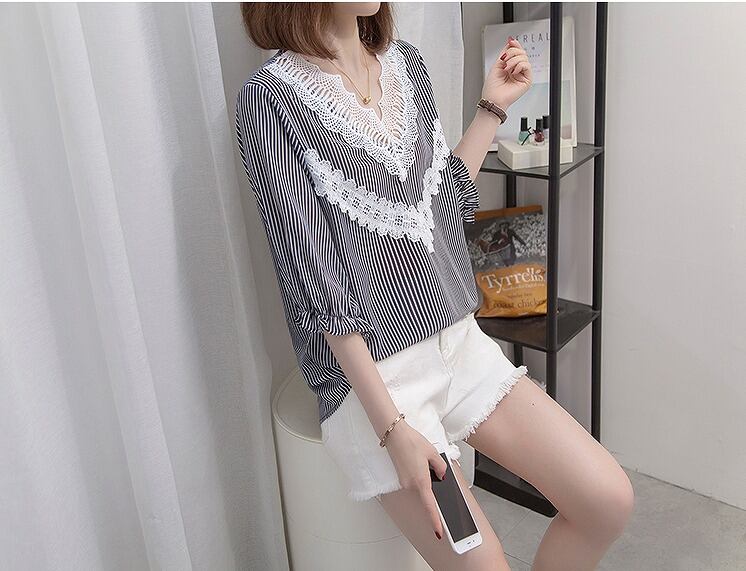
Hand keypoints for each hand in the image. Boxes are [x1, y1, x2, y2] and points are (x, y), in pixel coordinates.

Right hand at [384, 420, 448, 539]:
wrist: (394, 434)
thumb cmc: (411, 441)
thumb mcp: (433, 453)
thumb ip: (440, 467)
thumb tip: (441, 476)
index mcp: (420, 481)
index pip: (429, 506)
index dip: (435, 521)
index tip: (439, 531)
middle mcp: (410, 485)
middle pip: (425, 493)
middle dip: (432, 484)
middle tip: (431, 466)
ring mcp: (404, 481)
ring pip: (420, 486)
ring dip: (424, 477)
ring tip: (422, 457)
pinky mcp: (400, 477)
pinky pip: (413, 481)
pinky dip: (418, 475)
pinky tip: (418, 460)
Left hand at [482, 36, 532, 110]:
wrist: (493, 99)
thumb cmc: (492, 88)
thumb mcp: (496, 65)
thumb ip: (505, 53)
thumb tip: (511, 41)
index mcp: (510, 66)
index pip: (516, 52)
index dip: (514, 45)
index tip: (510, 41)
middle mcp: (516, 70)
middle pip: (521, 52)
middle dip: (512, 53)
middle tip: (504, 60)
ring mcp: (522, 75)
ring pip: (524, 57)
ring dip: (513, 60)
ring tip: (506, 68)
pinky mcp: (527, 80)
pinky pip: (527, 65)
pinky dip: (519, 65)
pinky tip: (513, 71)